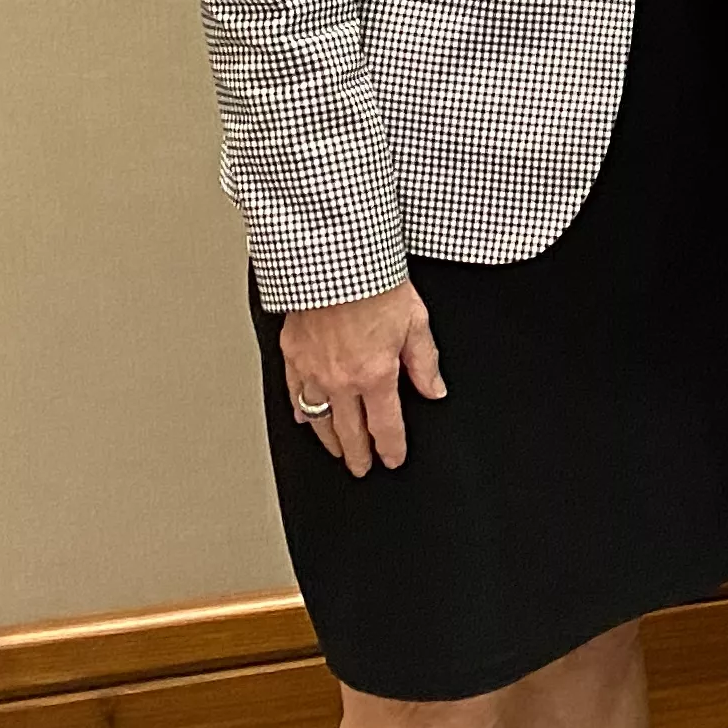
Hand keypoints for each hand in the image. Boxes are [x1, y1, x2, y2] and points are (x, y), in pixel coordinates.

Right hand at [278, 279, 445, 478]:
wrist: (337, 259)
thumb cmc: (376, 283)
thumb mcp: (416, 322)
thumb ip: (425, 362)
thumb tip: (434, 390)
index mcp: (375, 375)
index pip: (386, 425)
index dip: (391, 447)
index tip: (392, 459)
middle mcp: (341, 379)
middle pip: (349, 431)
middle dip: (358, 454)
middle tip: (361, 468)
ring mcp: (312, 369)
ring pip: (319, 418)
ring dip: (330, 440)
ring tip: (337, 451)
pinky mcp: (292, 354)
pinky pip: (294, 392)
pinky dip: (301, 409)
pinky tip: (305, 417)